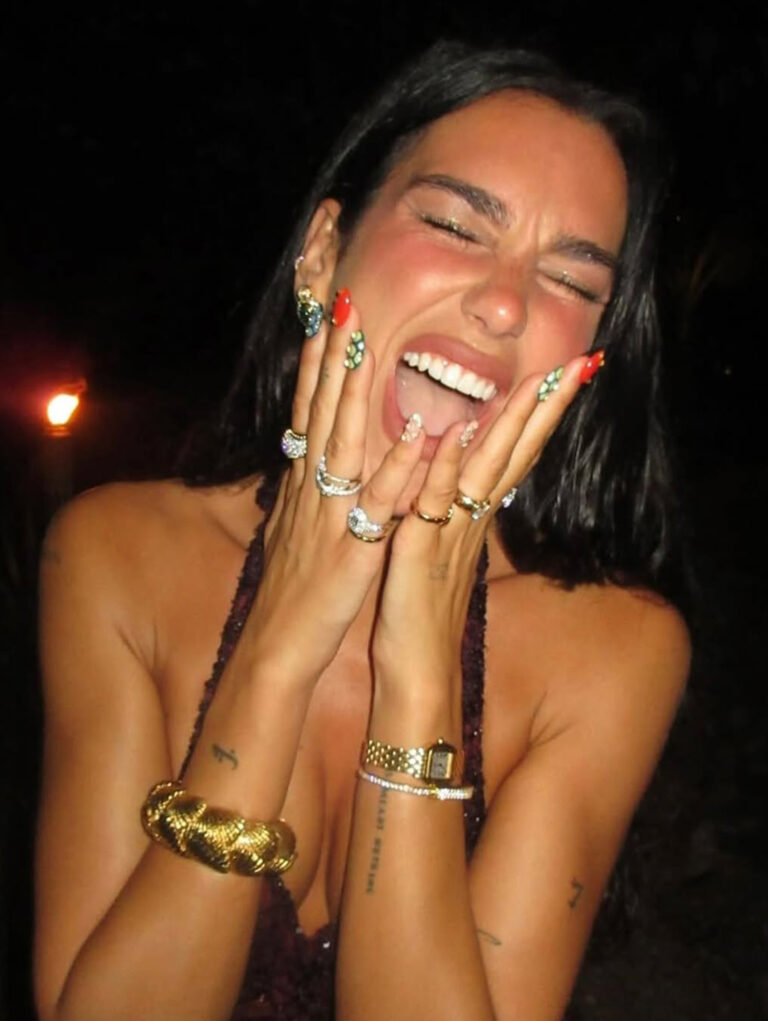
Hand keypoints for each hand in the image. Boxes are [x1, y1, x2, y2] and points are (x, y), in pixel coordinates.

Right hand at [244, 298, 425, 686]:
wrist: (280, 643)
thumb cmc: (294, 588)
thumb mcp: (296, 529)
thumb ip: (307, 490)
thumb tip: (308, 459)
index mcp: (305, 485)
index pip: (309, 413)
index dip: (316, 366)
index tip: (326, 321)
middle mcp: (313, 490)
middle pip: (322, 413)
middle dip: (332, 357)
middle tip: (344, 305)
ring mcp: (331, 514)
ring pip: (343, 442)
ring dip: (353, 391)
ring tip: (362, 344)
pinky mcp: (352, 547)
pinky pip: (377, 501)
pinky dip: (395, 465)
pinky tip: (413, 433)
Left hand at [371, 356, 589, 700]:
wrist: (418, 674)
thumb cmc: (425, 614)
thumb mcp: (442, 553)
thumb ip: (456, 513)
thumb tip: (466, 481)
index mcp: (474, 517)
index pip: (515, 455)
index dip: (541, 414)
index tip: (565, 372)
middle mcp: (471, 520)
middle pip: (515, 454)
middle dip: (546, 407)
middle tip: (579, 363)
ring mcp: (450, 535)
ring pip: (487, 471)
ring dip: (511, 426)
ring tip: (536, 383)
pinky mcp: (421, 553)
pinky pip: (435, 504)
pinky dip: (447, 469)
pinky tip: (457, 434)